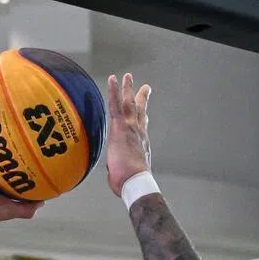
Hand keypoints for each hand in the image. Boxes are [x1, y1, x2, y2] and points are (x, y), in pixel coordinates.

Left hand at [106, 72, 151, 196]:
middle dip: (141, 98)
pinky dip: (114, 91)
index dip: (143, 118)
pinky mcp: (121, 126)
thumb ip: (119, 168)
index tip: (145, 111)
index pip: (141, 127)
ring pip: (129, 103)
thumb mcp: (124, 173)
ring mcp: (131, 127)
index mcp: (140, 144)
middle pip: (140, 111)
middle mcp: (139, 132)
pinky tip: (113, 79)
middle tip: (145, 87)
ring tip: (127, 76)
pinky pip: (116, 104)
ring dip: (128, 89)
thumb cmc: (129, 184)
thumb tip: (113, 171)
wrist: (135, 181)